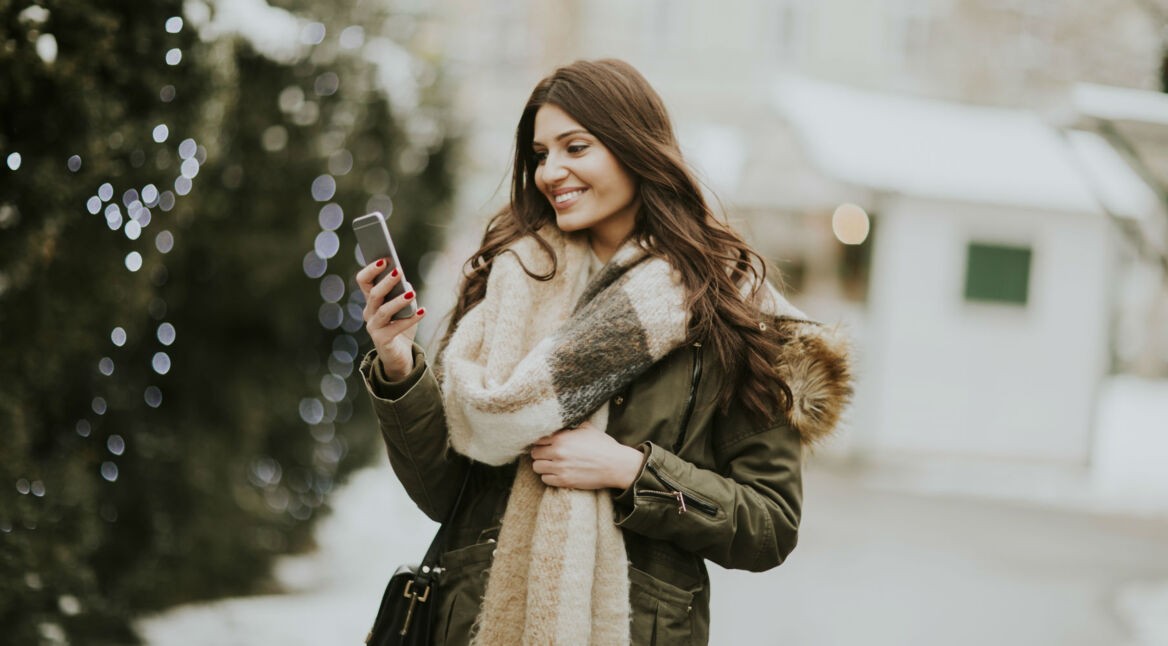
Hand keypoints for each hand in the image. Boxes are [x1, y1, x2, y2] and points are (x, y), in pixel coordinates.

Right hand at [355, 260, 424, 380]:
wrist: (399, 355)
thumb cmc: (401, 327)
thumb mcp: (405, 307)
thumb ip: (404, 293)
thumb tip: (405, 284)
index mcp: (371, 300)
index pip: (364, 281)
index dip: (371, 269)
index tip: (384, 259)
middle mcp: (369, 312)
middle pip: (373, 294)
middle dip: (386, 281)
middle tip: (398, 271)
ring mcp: (373, 327)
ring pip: (383, 311)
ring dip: (398, 301)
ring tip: (412, 293)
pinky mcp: (382, 340)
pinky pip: (396, 328)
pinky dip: (411, 319)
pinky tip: (423, 311)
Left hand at [530, 421, 645, 490]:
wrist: (616, 465)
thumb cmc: (604, 446)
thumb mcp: (588, 429)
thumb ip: (572, 426)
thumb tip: (564, 423)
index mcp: (562, 438)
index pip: (538, 439)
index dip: (541, 441)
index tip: (545, 444)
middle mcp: (558, 453)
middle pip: (535, 453)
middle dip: (539, 453)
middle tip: (546, 454)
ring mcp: (560, 468)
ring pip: (537, 467)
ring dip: (542, 465)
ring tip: (549, 464)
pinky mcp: (565, 481)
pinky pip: (545, 480)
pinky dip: (548, 477)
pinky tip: (556, 473)